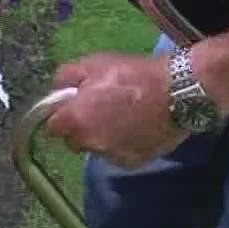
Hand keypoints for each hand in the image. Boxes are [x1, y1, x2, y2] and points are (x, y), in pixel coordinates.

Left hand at [48, 52, 186, 168]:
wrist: (177, 92)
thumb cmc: (133, 74)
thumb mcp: (94, 64)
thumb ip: (65, 78)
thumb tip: (56, 91)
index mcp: (75, 120)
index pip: (51, 128)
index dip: (60, 116)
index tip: (72, 107)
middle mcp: (89, 144)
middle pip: (75, 140)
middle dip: (81, 127)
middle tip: (101, 108)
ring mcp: (111, 156)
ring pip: (97, 148)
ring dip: (103, 136)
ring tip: (124, 117)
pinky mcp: (132, 163)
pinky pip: (118, 154)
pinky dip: (123, 144)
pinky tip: (137, 128)